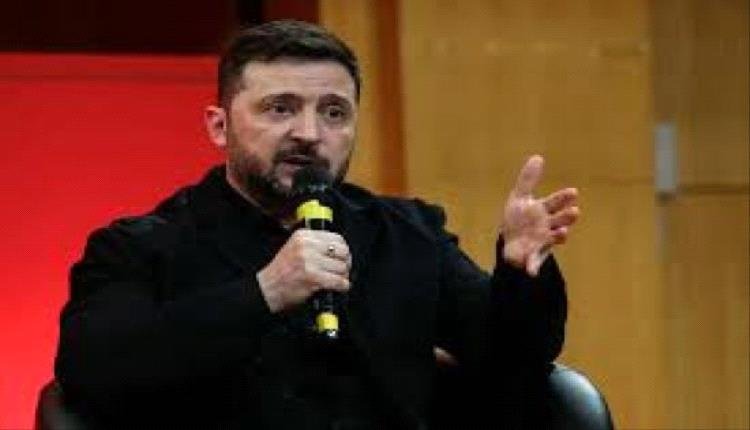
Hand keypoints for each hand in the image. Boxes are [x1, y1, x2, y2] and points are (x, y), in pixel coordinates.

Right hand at [257, 230, 351, 312]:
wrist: (266, 288)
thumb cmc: (280, 272)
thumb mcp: (294, 248)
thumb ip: (314, 245)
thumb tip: (338, 249)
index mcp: (304, 236)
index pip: (336, 237)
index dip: (343, 249)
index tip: (342, 257)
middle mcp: (307, 246)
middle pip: (342, 251)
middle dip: (345, 263)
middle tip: (342, 270)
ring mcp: (310, 261)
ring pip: (342, 267)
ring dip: (343, 276)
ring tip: (336, 280)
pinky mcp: (314, 278)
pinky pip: (339, 281)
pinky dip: (342, 286)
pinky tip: (337, 287)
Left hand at [501, 155, 579, 276]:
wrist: (510, 242)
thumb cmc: (519, 218)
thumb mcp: (519, 197)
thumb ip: (528, 179)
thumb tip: (537, 156)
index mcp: (544, 211)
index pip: (555, 202)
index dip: (563, 198)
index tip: (573, 192)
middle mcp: (547, 227)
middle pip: (559, 220)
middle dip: (567, 217)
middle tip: (574, 212)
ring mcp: (542, 243)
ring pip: (553, 239)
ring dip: (559, 236)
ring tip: (563, 233)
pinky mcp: (532, 258)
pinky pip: (533, 264)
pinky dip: (533, 268)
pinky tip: (531, 273)